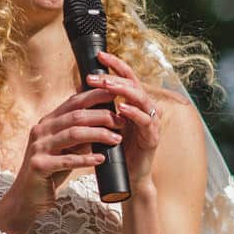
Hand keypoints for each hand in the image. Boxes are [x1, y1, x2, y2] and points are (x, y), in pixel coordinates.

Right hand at [4, 84, 124, 218]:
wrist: (26, 196)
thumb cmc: (50, 171)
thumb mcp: (65, 149)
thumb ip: (80, 137)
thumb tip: (107, 124)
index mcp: (48, 122)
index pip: (73, 102)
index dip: (95, 96)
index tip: (115, 94)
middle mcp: (41, 130)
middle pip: (76, 116)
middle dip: (102, 116)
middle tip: (121, 122)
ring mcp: (38, 147)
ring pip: (74, 134)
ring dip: (99, 135)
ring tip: (117, 139)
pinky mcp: (39, 165)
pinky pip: (67, 160)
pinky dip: (86, 159)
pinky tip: (101, 159)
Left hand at [84, 50, 169, 188]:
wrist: (128, 177)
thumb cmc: (116, 150)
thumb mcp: (105, 124)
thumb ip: (99, 107)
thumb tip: (81, 88)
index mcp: (134, 103)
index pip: (126, 77)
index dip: (115, 65)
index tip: (99, 56)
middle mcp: (145, 108)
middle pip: (133, 84)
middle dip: (114, 77)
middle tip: (95, 76)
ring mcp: (151, 122)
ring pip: (141, 98)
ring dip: (123, 91)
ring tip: (107, 86)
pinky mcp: (153, 137)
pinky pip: (145, 121)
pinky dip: (134, 113)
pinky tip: (122, 109)